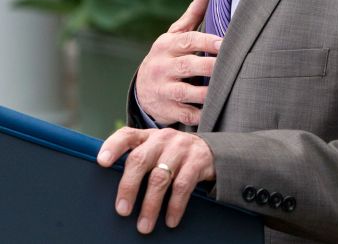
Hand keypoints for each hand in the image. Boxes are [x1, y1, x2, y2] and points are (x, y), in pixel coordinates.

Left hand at [98, 127, 215, 233]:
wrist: (212, 150)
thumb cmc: (173, 155)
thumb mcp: (156, 150)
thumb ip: (138, 159)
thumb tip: (111, 191)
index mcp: (148, 136)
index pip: (127, 135)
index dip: (113, 147)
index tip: (102, 162)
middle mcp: (163, 139)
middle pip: (140, 160)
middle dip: (128, 187)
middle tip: (122, 211)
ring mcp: (181, 148)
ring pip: (160, 178)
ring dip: (150, 205)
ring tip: (144, 225)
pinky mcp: (198, 161)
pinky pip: (182, 186)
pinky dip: (175, 206)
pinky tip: (170, 220)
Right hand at [135, 0, 222, 125]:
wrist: (141, 89)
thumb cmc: (168, 56)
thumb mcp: (175, 34)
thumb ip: (194, 13)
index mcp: (167, 46)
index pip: (189, 41)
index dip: (209, 42)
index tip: (227, 43)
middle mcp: (163, 67)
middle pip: (190, 66)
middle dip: (212, 67)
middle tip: (234, 66)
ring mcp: (163, 90)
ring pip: (188, 92)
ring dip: (209, 93)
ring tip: (229, 89)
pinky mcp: (167, 110)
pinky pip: (187, 114)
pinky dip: (202, 114)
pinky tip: (219, 111)